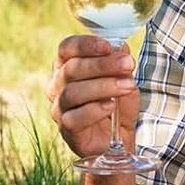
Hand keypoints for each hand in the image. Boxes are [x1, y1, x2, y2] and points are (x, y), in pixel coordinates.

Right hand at [47, 36, 139, 161]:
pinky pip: (74, 118)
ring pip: (72, 92)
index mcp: (67, 66)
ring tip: (126, 86)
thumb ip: (120, 64)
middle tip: (127, 64)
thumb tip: (120, 46)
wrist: (118, 139)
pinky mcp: (66, 129)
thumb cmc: (116, 105)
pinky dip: (94, 110)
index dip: (85, 44)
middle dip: (102, 65)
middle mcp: (57, 85)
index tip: (108, 46)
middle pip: (72, 69)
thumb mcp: (123, 79)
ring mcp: (59, 108)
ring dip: (103, 86)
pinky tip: (111, 105)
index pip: (66, 48)